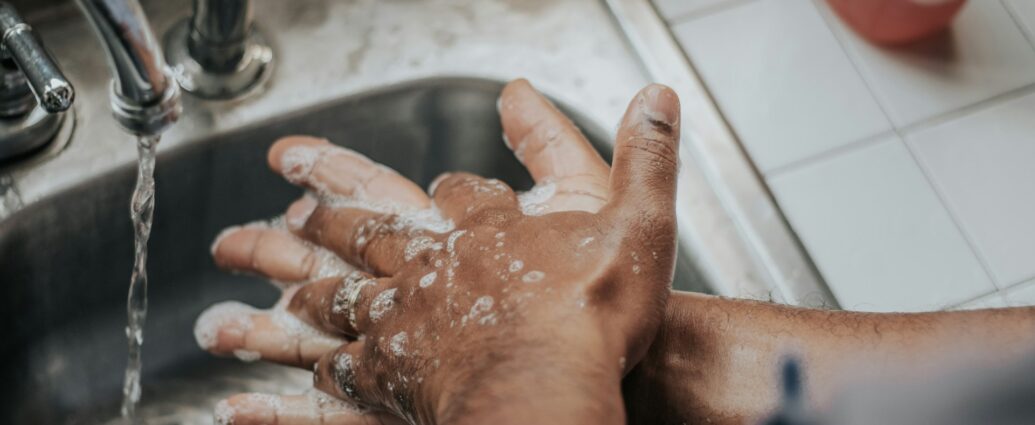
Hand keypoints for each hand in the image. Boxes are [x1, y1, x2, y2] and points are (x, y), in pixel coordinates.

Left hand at [201, 79, 680, 423]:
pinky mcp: (392, 376)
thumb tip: (656, 96)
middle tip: (280, 206)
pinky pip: (334, 373)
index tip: (438, 184)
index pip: (456, 191)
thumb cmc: (593, 314)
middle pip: (366, 231)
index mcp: (486, 228)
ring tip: (248, 274)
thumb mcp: (639, 220)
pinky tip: (280, 381)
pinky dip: (304, 376)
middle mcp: (434, 266)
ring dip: (291, 280)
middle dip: (323, 215)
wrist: (550, 387)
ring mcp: (404, 319)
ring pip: (334, 292)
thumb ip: (645, 157)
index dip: (453, 186)